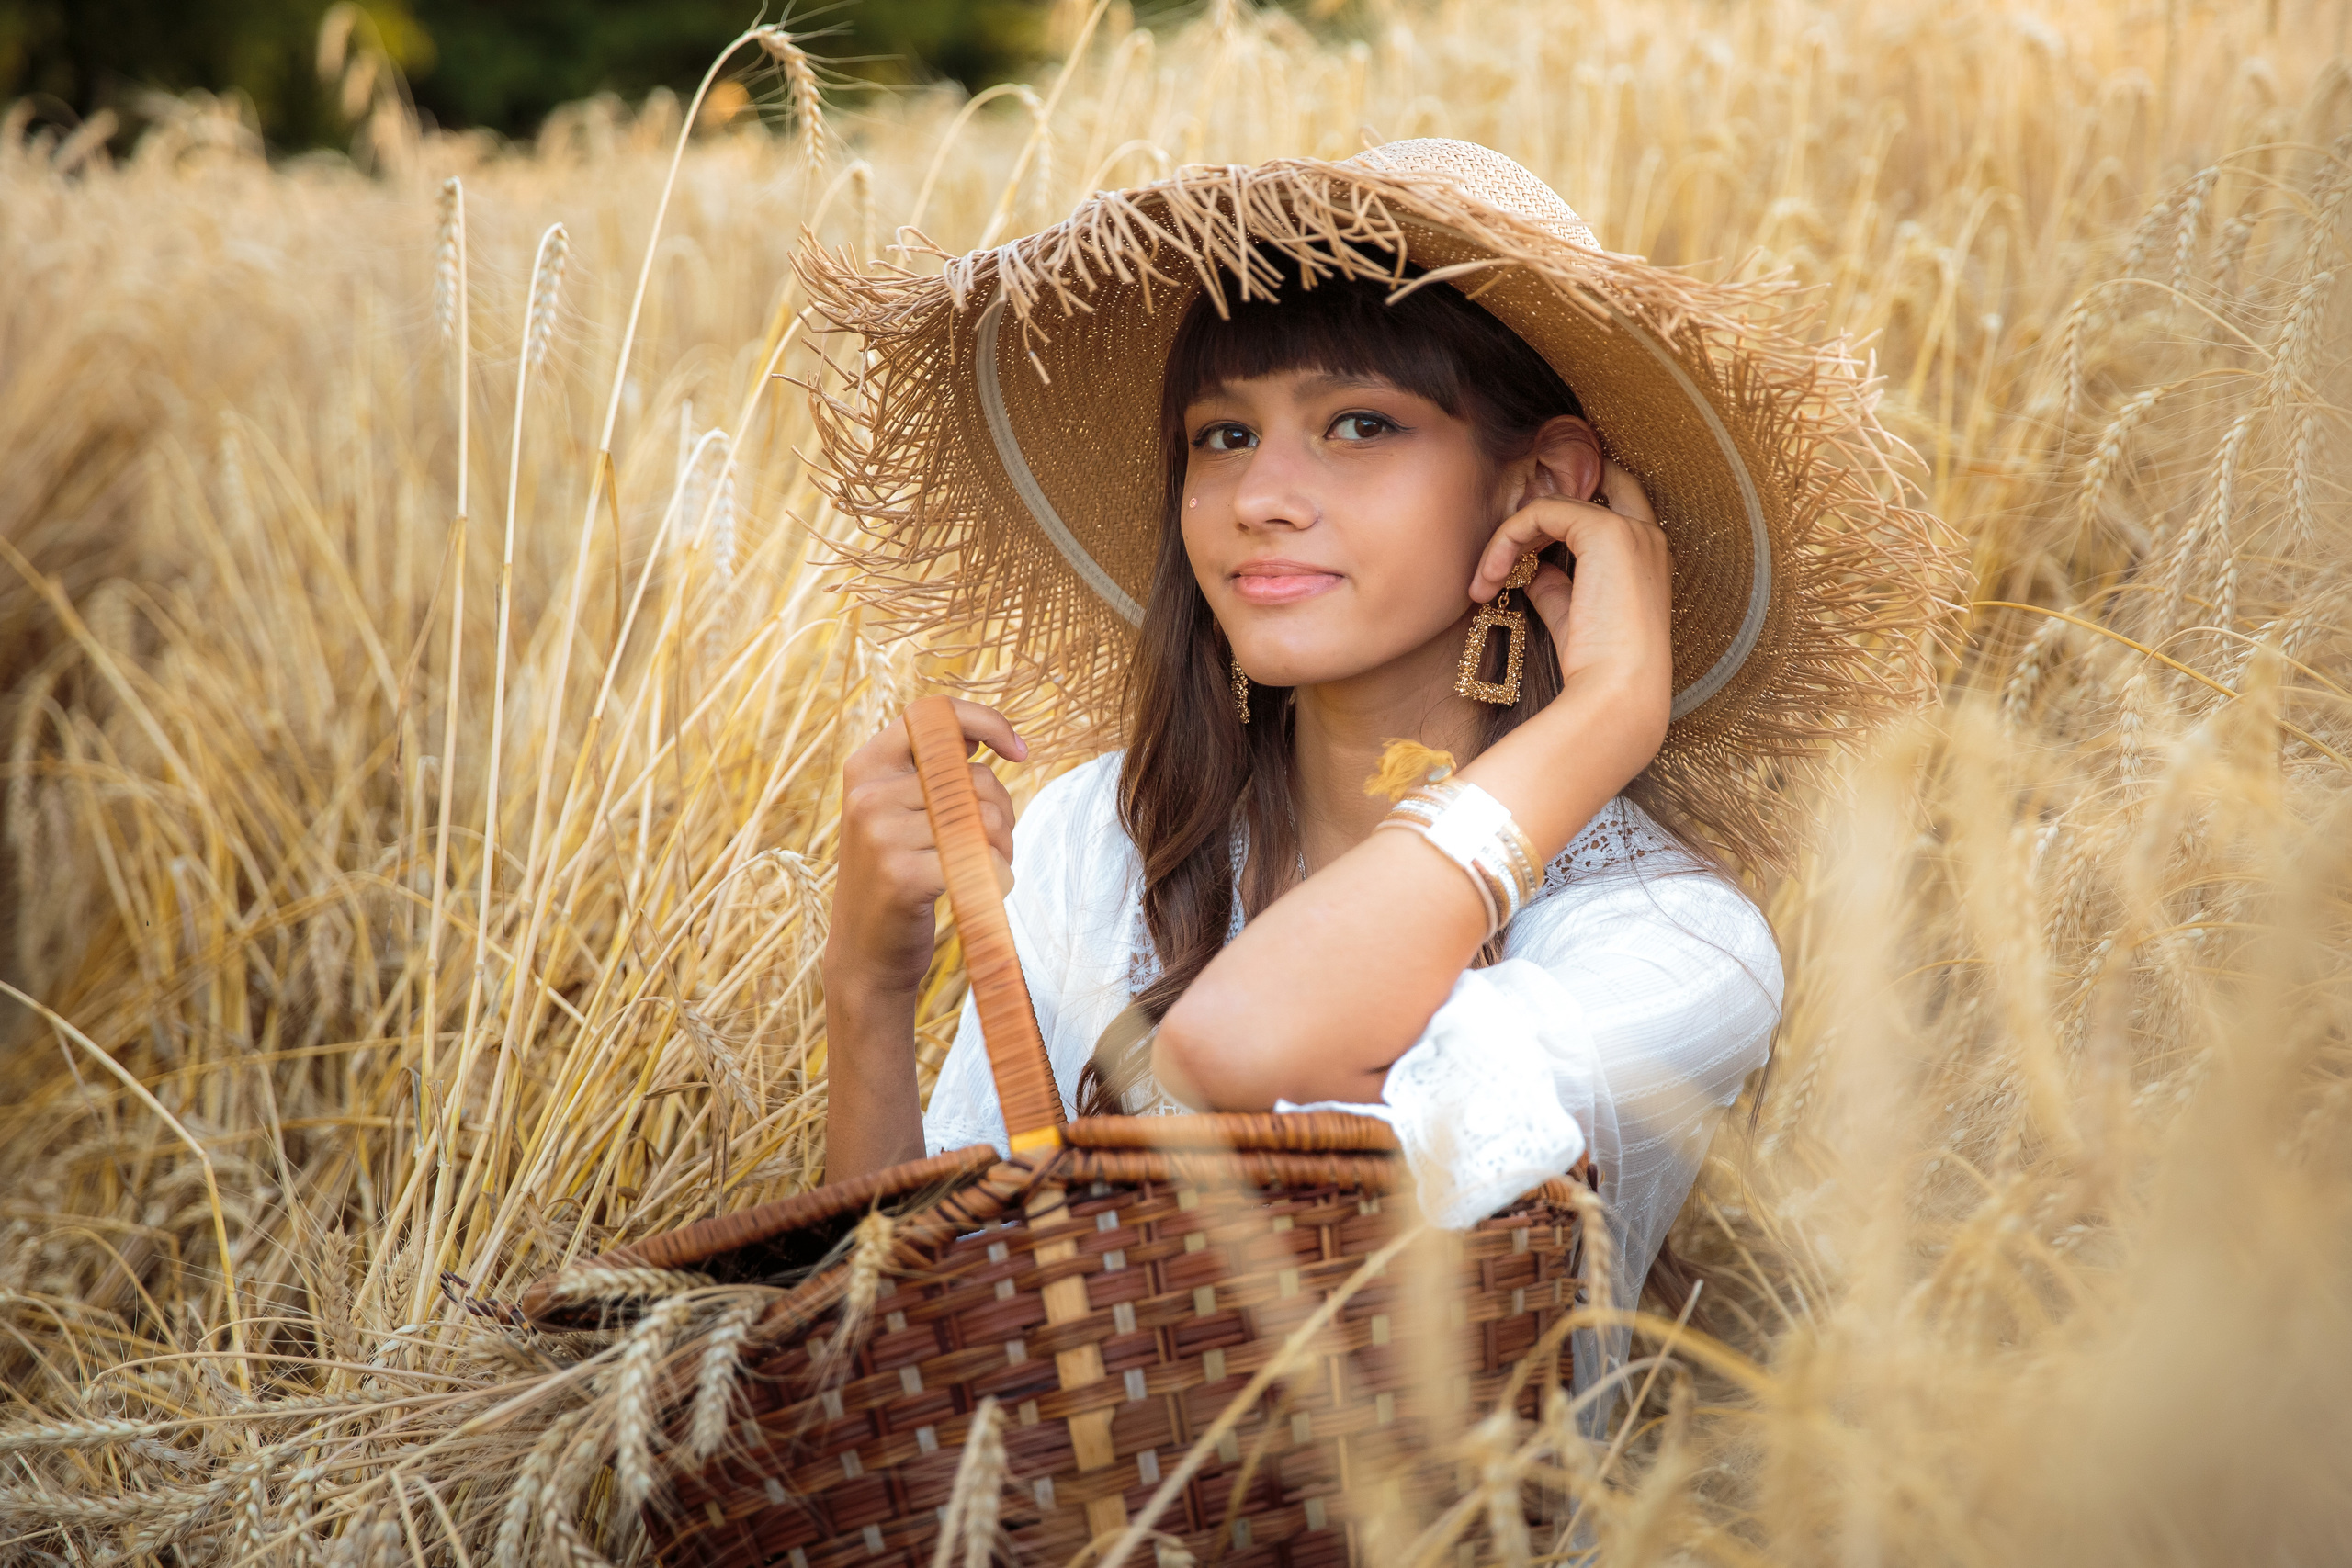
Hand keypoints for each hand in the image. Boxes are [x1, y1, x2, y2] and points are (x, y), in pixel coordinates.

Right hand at [823, 699, 1025, 1007]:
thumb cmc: (897, 876)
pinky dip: (998, 879)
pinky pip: (983, 861)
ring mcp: (881, 834)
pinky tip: (983, 891)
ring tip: (985, 867)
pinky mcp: (903, 875)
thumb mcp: (896, 813)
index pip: (933, 714)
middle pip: (974, 777)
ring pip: (985, 820)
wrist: (864, 954)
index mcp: (867, 767)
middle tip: (994, 841)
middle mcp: (868, 794)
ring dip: (1003, 848)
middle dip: (1003, 809)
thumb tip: (973, 734)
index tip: (1019, 751)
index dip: (986, 721)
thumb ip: (929, 773)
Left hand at [1468, 458, 1672, 775]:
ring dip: (1508, 539)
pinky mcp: (1604, 531)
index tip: (1519, 535)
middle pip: (1575, 499)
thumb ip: (1553, 585)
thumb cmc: (1596, 665)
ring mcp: (1628, 529)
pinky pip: (1539, 513)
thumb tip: (1528, 570)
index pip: (1608, 503)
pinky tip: (1491, 576)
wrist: (1616, 690)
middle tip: (1491, 568)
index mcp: (1646, 555)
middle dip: (1528, 522)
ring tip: (1485, 582)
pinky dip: (1506, 539)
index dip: (1564, 507)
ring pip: (1551, 506)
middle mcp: (1645, 534)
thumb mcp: (1570, 616)